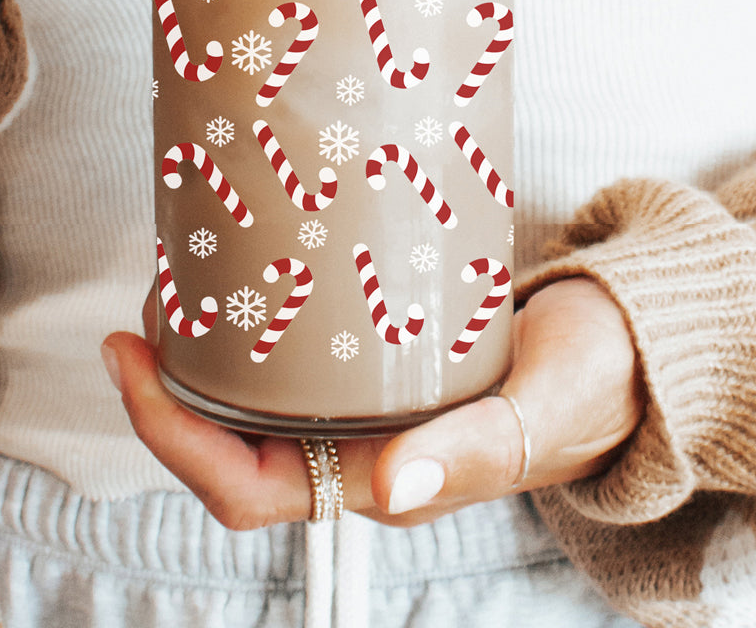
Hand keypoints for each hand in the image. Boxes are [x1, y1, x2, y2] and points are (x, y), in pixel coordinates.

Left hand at [101, 276, 644, 530]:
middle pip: (225, 445)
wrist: (625, 350)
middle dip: (166, 388)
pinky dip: (253, 320)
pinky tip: (243, 267)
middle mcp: (358, 450)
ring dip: (202, 351)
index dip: (171, 436)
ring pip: (252, 399)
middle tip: (143, 303)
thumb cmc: (594, 383)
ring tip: (176, 277)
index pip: (243, 490)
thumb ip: (478, 449)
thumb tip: (392, 484)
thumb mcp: (544, 409)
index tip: (130, 356)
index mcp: (383, 480)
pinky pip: (294, 357)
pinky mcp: (377, 363)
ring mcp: (364, 408)